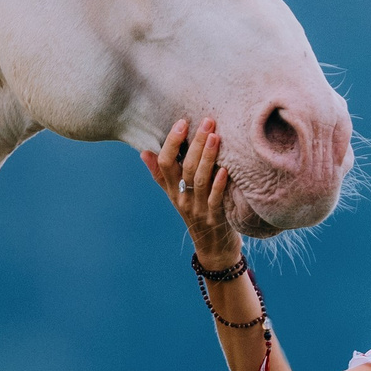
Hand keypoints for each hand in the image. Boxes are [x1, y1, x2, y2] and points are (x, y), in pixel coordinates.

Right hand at [141, 117, 241, 264]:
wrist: (213, 249)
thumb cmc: (196, 214)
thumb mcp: (175, 195)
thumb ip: (161, 174)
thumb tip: (144, 152)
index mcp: (172, 190)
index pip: (164, 164)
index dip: (171, 142)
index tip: (181, 122)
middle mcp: (182, 198)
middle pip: (185, 167)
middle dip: (195, 143)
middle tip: (207, 121)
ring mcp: (199, 209)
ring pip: (200, 180)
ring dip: (207, 157)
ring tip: (215, 136)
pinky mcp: (216, 219)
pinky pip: (215, 200)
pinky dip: (219, 184)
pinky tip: (225, 169)